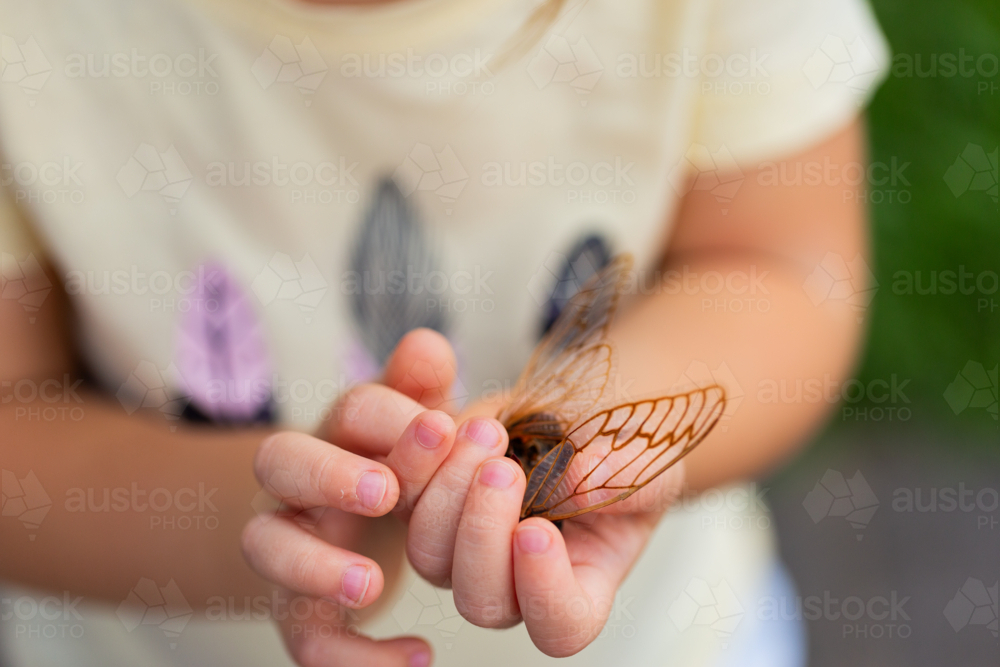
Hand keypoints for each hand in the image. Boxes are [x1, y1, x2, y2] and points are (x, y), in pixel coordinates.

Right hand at [241, 329, 463, 666]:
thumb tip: (429, 343)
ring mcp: (288, 543)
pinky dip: (349, 655)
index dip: (390, 417)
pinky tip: (415, 657)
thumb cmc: (384, 462)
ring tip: (370, 584)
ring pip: (267, 548)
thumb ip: (418, 388)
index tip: (442, 428)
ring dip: (313, 565)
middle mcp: (299, 481)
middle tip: (386, 493)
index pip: (350, 410)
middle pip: (282, 461)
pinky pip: (304, 636)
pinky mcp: (296, 606)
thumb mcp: (407, 424)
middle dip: (330, 473)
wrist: (335, 523)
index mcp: (338, 429)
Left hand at [339, 329, 686, 657]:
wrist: (582, 414)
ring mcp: (464, 547)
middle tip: (504, 470)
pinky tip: (443, 425)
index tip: (538, 533)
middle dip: (484, 534)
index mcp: (578, 586)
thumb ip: (619, 474)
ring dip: (448, 492)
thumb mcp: (642, 459)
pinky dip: (416, 463)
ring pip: (429, 554)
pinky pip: (404, 500)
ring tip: (485, 432)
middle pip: (480, 600)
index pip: (560, 626)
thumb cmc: (620, 450)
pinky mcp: (430, 503)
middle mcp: (513, 580)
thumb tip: (579, 476)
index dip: (544, 594)